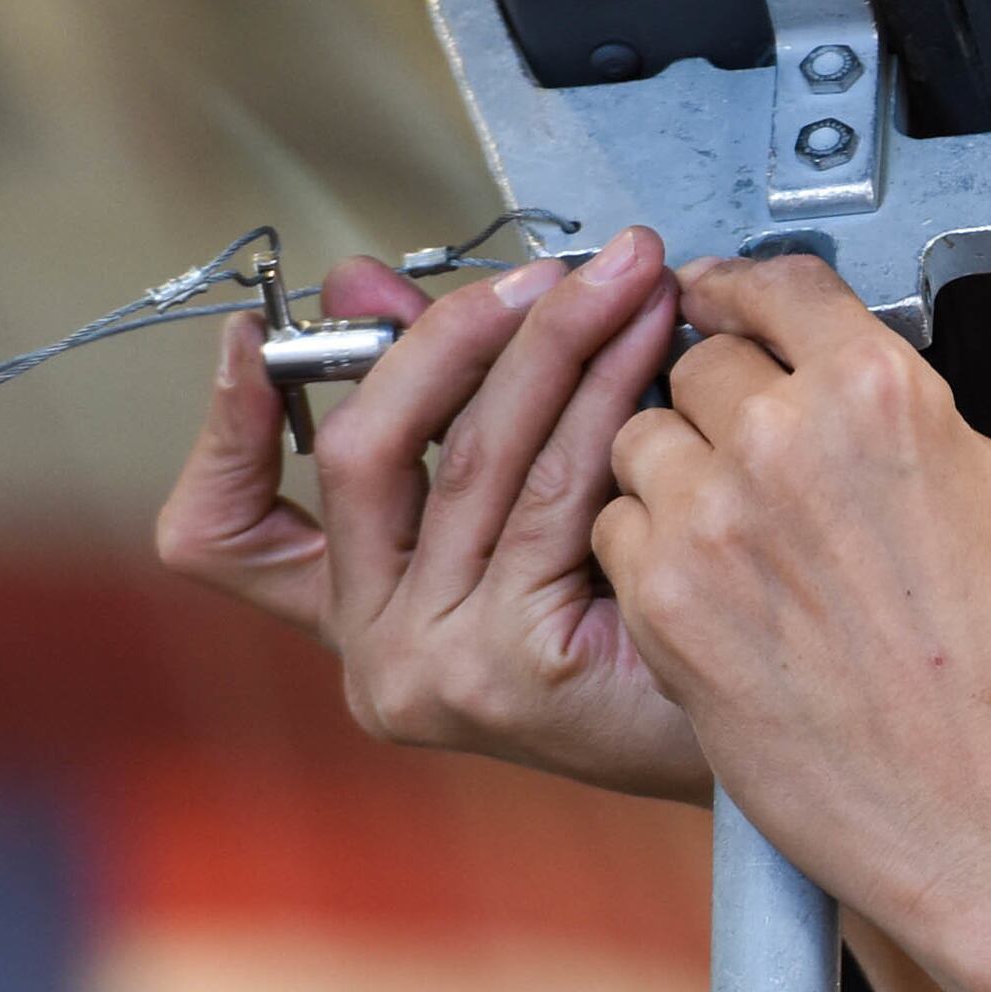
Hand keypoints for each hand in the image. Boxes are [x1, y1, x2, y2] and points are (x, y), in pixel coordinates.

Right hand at [151, 225, 705, 801]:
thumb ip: (439, 393)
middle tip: (546, 272)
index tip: (253, 336)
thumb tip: (355, 278)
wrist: (769, 719)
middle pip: (361, 452)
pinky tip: (655, 348)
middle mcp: (377, 655)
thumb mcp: (523, 491)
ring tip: (626, 279)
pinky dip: (606, 399)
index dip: (223, 428)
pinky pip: (552, 494)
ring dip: (557, 344)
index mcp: (357, 614)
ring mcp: (436, 670)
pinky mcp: (513, 670)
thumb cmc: (652, 607)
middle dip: (453, 334)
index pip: (220, 536)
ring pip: (471, 459)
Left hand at [595, 253, 990, 955]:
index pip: (779, 286)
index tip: (715, 298)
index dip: (739, 291)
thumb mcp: (989, 495)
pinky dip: (650, 559)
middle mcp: (790, 440)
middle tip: (753, 465)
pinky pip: (616, 534)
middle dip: (717, 406)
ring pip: (640, 444)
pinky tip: (720, 605)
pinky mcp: (666, 601)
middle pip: (697, 364)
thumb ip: (898, 418)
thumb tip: (839, 381)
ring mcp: (716, 518)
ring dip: (673, 479)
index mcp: (883, 394)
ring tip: (741, 548)